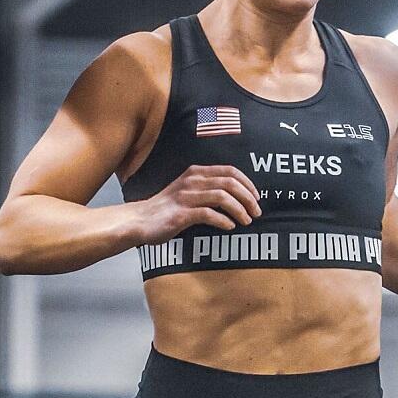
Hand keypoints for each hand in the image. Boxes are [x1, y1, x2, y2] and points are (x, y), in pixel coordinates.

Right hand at [137, 164, 262, 243]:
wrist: (140, 220)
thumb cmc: (167, 209)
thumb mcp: (188, 191)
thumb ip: (208, 190)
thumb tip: (236, 198)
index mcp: (196, 173)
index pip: (230, 171)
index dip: (248, 183)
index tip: (257, 197)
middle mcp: (192, 181)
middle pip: (230, 183)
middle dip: (248, 198)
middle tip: (256, 212)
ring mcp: (186, 197)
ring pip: (222, 197)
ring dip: (239, 210)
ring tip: (246, 221)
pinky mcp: (181, 214)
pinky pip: (209, 214)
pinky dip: (224, 221)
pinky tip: (230, 227)